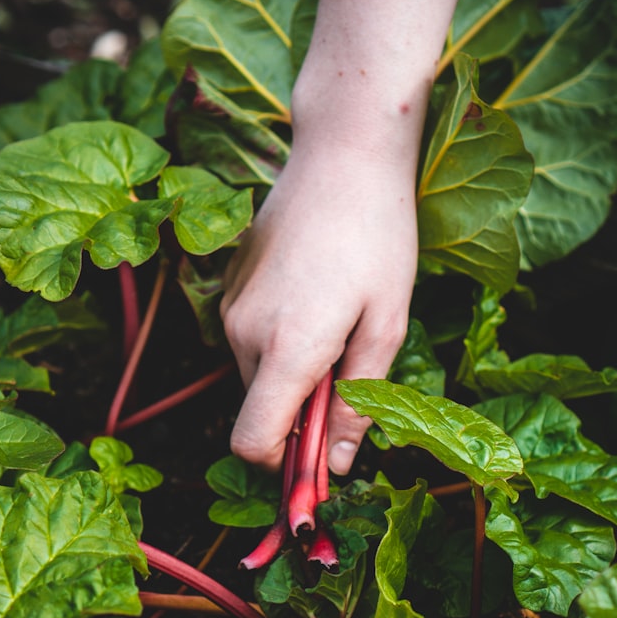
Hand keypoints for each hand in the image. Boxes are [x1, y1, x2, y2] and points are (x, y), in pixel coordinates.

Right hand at [220, 138, 417, 474]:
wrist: (342, 152)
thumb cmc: (378, 236)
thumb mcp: (387, 325)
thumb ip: (359, 402)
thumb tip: (340, 465)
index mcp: (287, 348)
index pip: (253, 442)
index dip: (284, 466)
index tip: (321, 458)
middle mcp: (243, 333)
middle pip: (262, 410)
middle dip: (303, 411)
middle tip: (353, 365)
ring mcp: (231, 307)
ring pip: (258, 375)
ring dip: (296, 372)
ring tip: (340, 321)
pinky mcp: (229, 286)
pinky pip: (251, 339)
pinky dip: (282, 341)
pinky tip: (319, 295)